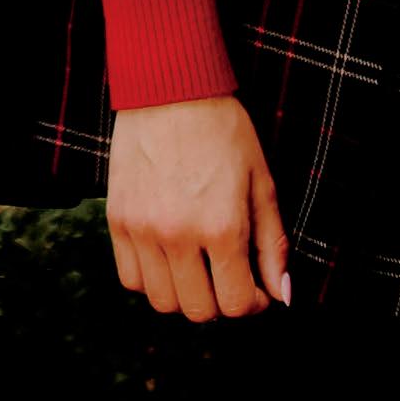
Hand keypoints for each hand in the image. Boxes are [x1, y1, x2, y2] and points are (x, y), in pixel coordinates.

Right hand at [107, 96, 288, 320]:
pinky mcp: (117, 218)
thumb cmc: (223, 132)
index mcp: (221, 227)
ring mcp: (142, 228)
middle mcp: (178, 234)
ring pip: (161, 300)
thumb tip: (282, 294)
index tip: (255, 289)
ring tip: (197, 270)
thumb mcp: (262, 185)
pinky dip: (151, 279)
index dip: (252, 304)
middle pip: (197, 310)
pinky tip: (168, 258)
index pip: (235, 303)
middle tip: (227, 279)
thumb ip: (273, 245)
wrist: (170, 90)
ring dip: (184, 295)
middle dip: (220, 303)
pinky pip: (129, 277)